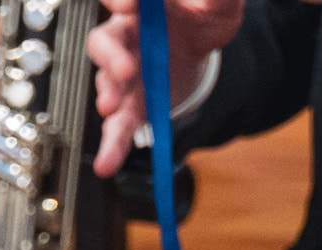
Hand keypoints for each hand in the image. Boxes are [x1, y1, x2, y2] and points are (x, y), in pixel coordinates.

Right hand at [87, 0, 246, 175]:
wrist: (204, 46)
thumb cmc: (202, 16)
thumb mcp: (216, 2)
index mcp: (143, 7)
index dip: (117, 1)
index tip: (128, 5)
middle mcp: (126, 38)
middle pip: (104, 43)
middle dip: (111, 57)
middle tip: (126, 69)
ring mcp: (126, 73)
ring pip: (106, 83)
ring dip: (108, 95)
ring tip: (110, 107)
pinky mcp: (132, 103)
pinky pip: (118, 124)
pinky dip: (113, 145)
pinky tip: (108, 162)